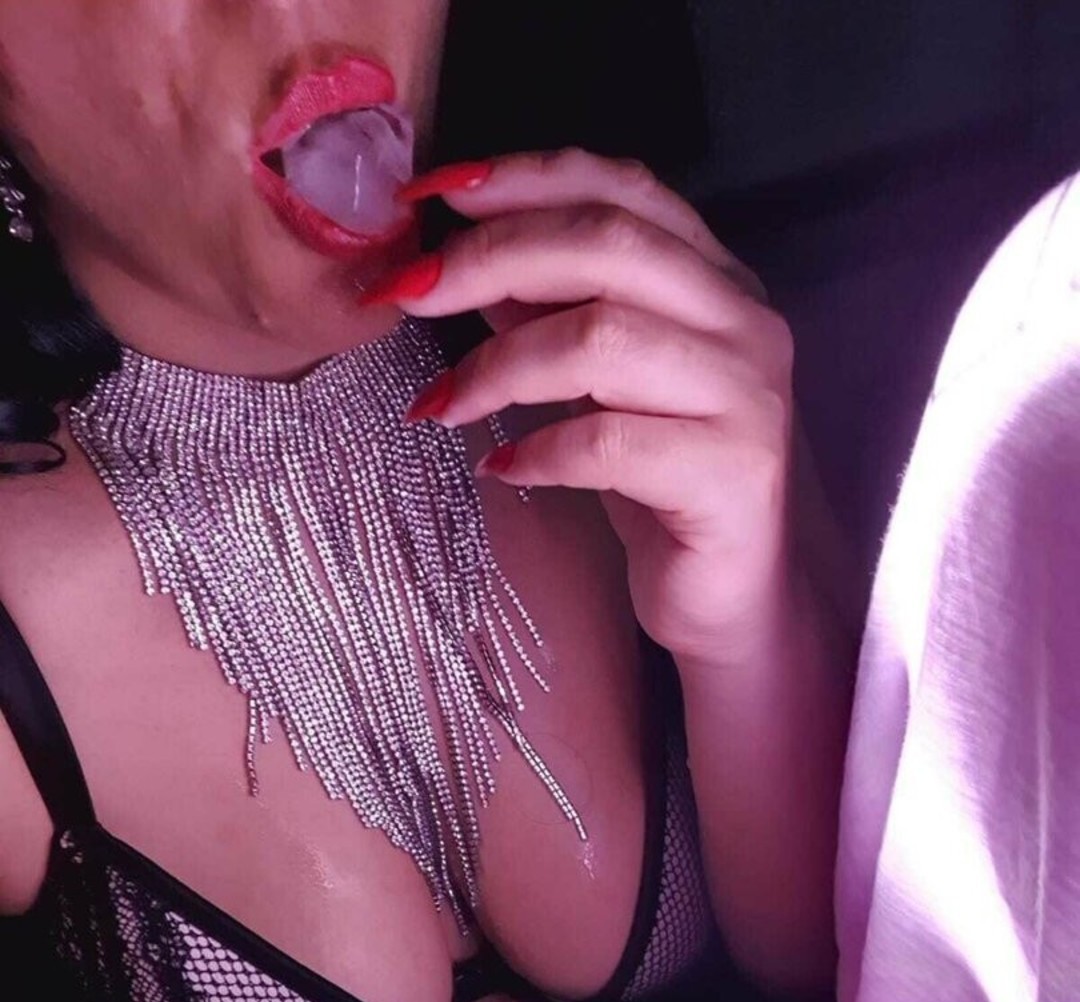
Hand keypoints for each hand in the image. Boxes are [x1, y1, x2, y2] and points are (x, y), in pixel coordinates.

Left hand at [364, 148, 796, 664]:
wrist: (737, 597)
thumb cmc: (661, 485)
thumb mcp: (598, 386)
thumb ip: (547, 314)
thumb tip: (458, 260)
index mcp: (716, 280)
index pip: (621, 187)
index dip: (522, 177)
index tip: (427, 193)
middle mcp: (744, 322)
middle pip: (607, 245)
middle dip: (491, 258)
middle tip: (407, 293)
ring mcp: (748, 396)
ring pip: (603, 339)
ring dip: (498, 367)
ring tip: (440, 404)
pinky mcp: (732, 473)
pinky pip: (609, 442)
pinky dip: (538, 450)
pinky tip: (500, 469)